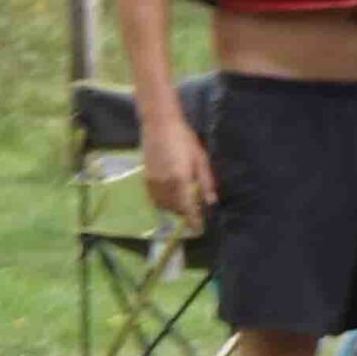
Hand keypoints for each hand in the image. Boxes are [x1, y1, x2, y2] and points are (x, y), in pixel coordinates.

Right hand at [144, 111, 216, 228]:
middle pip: (176, 208)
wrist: (159, 125)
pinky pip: (155, 199)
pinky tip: (169, 196)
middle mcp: (166, 186)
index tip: (198, 230)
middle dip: (184, 212)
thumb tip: (211, 201)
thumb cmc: (184, 138)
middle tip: (193, 210)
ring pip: (165, 205)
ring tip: (181, 203)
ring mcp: (154, 184)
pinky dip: (163, 202)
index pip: (188, 208)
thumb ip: (205, 181)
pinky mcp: (146, 181)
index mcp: (181, 179)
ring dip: (174, 208)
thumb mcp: (200, 158)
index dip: (193, 221)